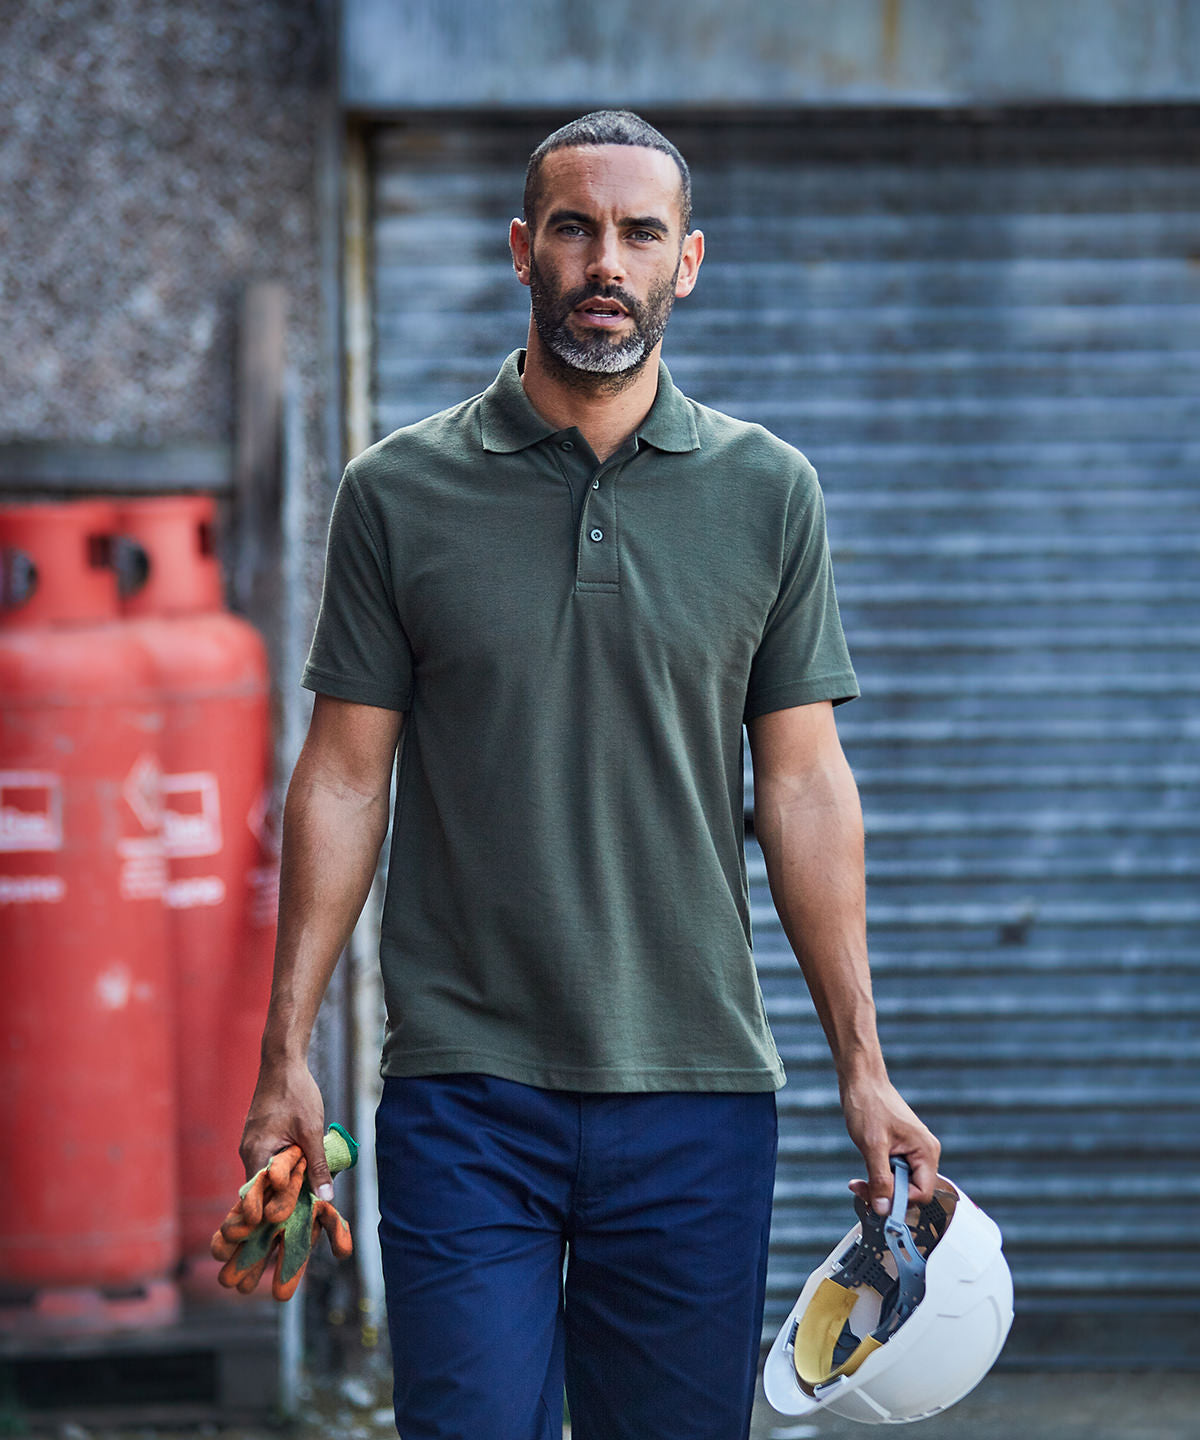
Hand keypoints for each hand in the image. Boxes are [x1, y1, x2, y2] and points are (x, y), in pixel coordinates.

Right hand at [239, 1058, 334, 1201]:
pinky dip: (284, 1166)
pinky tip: (303, 1166)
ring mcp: (251, 1143)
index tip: (298, 1216)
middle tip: (309, 1205)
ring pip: (268, 1173)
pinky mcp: (258, 1136)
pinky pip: (269, 1160)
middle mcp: (247, 1151)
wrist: (283, 1062)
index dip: (278, 1208)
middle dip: (285, 1196)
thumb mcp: (312, 1131)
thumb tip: (327, 1196)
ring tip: (309, 1187)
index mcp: (255, 1153)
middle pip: (264, 1187)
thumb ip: (318, 1166)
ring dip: (287, 1180)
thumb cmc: (296, 1093)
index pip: (260, 1196)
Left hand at [840, 1072, 940, 1214]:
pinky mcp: (900, 1149)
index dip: (899, 1201)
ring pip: (900, 1184)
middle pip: (911, 1192)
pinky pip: (893, 1174)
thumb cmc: (869, 1104)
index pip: (922, 1193)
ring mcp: (912, 1151)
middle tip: (862, 1189)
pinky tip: (863, 1174)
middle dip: (886, 1195)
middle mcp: (924, 1153)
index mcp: (926, 1151)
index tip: (876, 1200)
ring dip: (879, 1187)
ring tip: (858, 1182)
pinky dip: (878, 1178)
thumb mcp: (872, 1145)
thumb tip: (883, 1208)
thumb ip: (879, 1179)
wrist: (861, 1080)